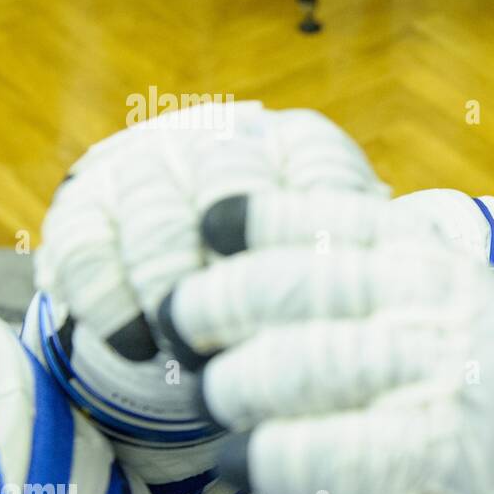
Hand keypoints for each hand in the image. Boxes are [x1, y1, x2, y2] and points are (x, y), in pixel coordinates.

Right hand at [29, 103, 390, 493]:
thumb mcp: (346, 268)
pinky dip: (106, 297)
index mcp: (302, 149)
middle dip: (239, 276)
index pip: (316, 177)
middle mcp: (223, 139)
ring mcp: (150, 165)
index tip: (329, 306)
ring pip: (155, 217)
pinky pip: (85, 243)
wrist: (205, 270)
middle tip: (254, 341)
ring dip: (170, 291)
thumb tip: (409, 308)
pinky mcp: (87, 202)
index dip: (316, 244)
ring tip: (194, 354)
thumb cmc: (300, 280)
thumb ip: (369, 275)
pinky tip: (135, 344)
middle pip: (227, 191)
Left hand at [161, 188, 493, 493]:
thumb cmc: (457, 347)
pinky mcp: (437, 448)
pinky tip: (239, 459)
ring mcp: (438, 373)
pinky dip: (272, 457)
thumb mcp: (427, 277)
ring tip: (215, 399)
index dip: (260, 218)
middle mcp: (432, 302)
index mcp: (424, 251)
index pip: (332, 218)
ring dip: (236, 386)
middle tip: (183, 325)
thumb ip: (352, 256)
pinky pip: (334, 451)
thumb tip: (223, 240)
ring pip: (304, 367)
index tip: (211, 226)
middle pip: (296, 290)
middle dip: (216, 306)